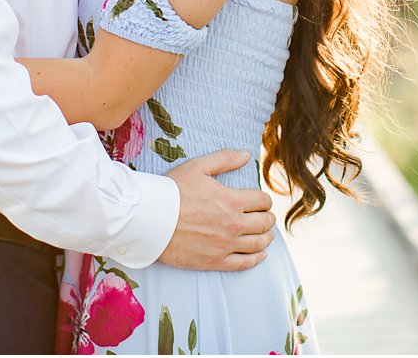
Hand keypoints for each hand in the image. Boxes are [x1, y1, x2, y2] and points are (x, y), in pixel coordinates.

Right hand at [159, 149, 275, 270]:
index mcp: (232, 200)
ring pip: (258, 243)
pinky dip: (256, 259)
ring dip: (266, 237)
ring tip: (266, 234)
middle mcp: (234, 224)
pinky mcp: (215, 261)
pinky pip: (244, 263)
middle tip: (264, 216)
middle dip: (267, 217)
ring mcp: (225, 245)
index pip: (262, 201)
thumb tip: (247, 155)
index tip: (261, 201)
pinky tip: (260, 255)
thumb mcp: (198, 166)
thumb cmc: (172, 191)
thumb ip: (225, 159)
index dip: (264, 200)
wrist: (150, 219)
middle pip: (264, 223)